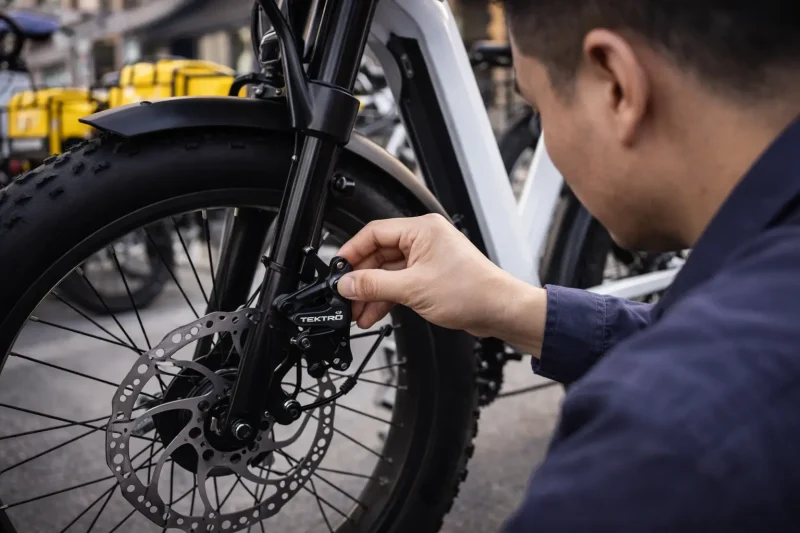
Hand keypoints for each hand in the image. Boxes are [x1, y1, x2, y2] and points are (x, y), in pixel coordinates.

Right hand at [336, 214, 546, 353]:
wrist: (500, 311)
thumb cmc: (472, 291)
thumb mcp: (413, 289)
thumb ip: (375, 285)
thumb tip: (348, 284)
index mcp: (421, 230)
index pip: (374, 233)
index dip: (352, 252)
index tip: (338, 271)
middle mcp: (423, 240)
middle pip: (379, 255)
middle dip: (361, 279)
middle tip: (345, 297)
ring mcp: (427, 260)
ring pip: (387, 273)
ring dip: (371, 293)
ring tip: (357, 313)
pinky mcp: (430, 278)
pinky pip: (399, 284)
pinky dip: (386, 299)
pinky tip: (373, 314)